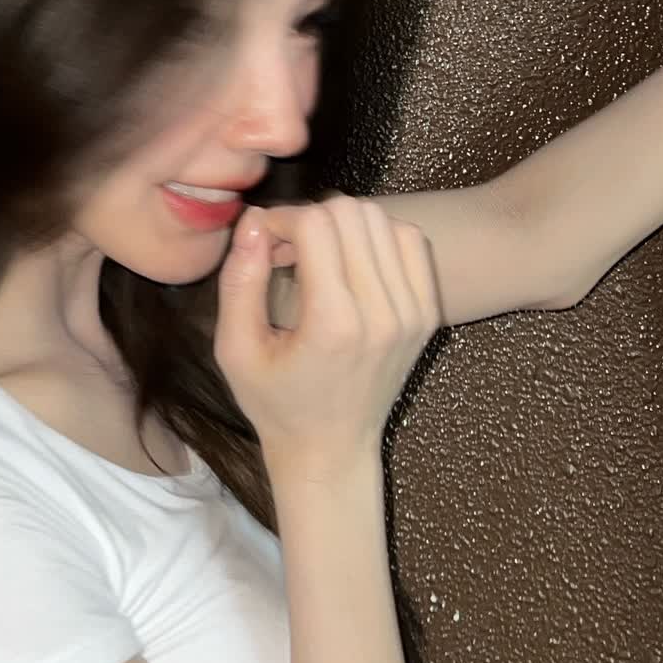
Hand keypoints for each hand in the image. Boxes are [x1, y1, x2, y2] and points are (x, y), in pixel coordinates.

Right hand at [213, 191, 440, 474]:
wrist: (330, 449)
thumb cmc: (275, 403)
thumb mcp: (234, 349)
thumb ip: (239, 280)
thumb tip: (253, 220)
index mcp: (334, 324)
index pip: (315, 225)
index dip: (279, 219)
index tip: (262, 244)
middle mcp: (383, 313)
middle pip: (351, 213)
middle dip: (309, 218)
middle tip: (286, 251)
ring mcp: (412, 313)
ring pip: (381, 220)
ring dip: (341, 225)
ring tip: (317, 258)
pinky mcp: (427, 314)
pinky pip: (409, 242)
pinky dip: (377, 237)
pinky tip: (350, 262)